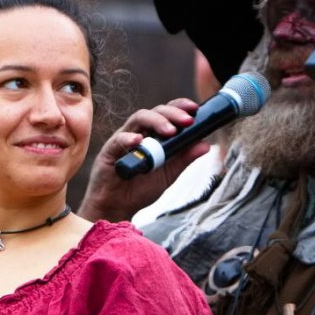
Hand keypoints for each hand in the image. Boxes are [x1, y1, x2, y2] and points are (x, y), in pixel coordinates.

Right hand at [77, 100, 207, 221]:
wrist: (118, 207)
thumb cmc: (140, 188)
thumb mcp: (169, 174)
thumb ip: (184, 158)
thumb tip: (205, 144)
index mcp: (153, 135)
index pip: (167, 113)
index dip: (180, 107)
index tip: (195, 109)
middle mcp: (139, 132)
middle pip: (155, 112)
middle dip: (173, 114)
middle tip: (187, 121)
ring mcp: (123, 139)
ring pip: (138, 119)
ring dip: (156, 122)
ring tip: (170, 131)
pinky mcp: (109, 151)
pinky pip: (119, 139)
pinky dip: (129, 138)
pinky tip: (139, 141)